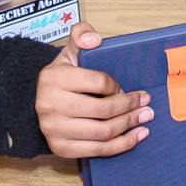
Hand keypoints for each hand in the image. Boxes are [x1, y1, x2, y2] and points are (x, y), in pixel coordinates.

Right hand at [35, 24, 151, 158]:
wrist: (39, 103)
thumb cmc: (63, 78)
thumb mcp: (70, 52)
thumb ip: (81, 35)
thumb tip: (93, 39)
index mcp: (53, 78)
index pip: (99, 82)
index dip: (118, 86)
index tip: (128, 87)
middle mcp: (50, 105)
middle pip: (103, 110)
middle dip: (131, 106)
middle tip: (147, 103)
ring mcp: (53, 129)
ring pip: (103, 132)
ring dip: (129, 125)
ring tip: (145, 118)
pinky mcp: (60, 148)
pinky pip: (97, 150)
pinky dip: (121, 145)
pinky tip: (136, 136)